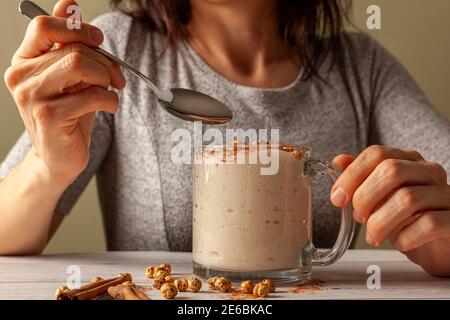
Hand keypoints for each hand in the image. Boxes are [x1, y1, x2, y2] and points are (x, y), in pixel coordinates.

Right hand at [4, 0, 125, 185]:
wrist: (58, 158)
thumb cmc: (68, 116)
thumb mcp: (69, 77)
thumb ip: (68, 43)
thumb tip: (69, 4)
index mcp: (25, 60)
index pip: (44, 25)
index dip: (78, 28)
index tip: (99, 41)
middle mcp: (21, 75)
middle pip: (74, 48)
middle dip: (106, 61)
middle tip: (117, 78)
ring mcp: (32, 96)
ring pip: (81, 65)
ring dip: (107, 78)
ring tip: (110, 91)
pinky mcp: (49, 116)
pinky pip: (91, 95)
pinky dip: (110, 100)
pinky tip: (109, 108)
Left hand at [331, 145, 449, 275]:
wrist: (440, 246)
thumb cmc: (408, 219)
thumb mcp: (379, 198)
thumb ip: (361, 178)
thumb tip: (338, 162)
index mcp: (408, 161)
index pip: (377, 154)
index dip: (351, 175)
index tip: (337, 198)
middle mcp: (429, 172)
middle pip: (391, 171)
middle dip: (365, 197)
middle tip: (358, 217)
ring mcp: (446, 194)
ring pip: (407, 198)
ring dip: (380, 222)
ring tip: (374, 236)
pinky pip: (428, 223)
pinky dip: (405, 236)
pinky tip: (399, 242)